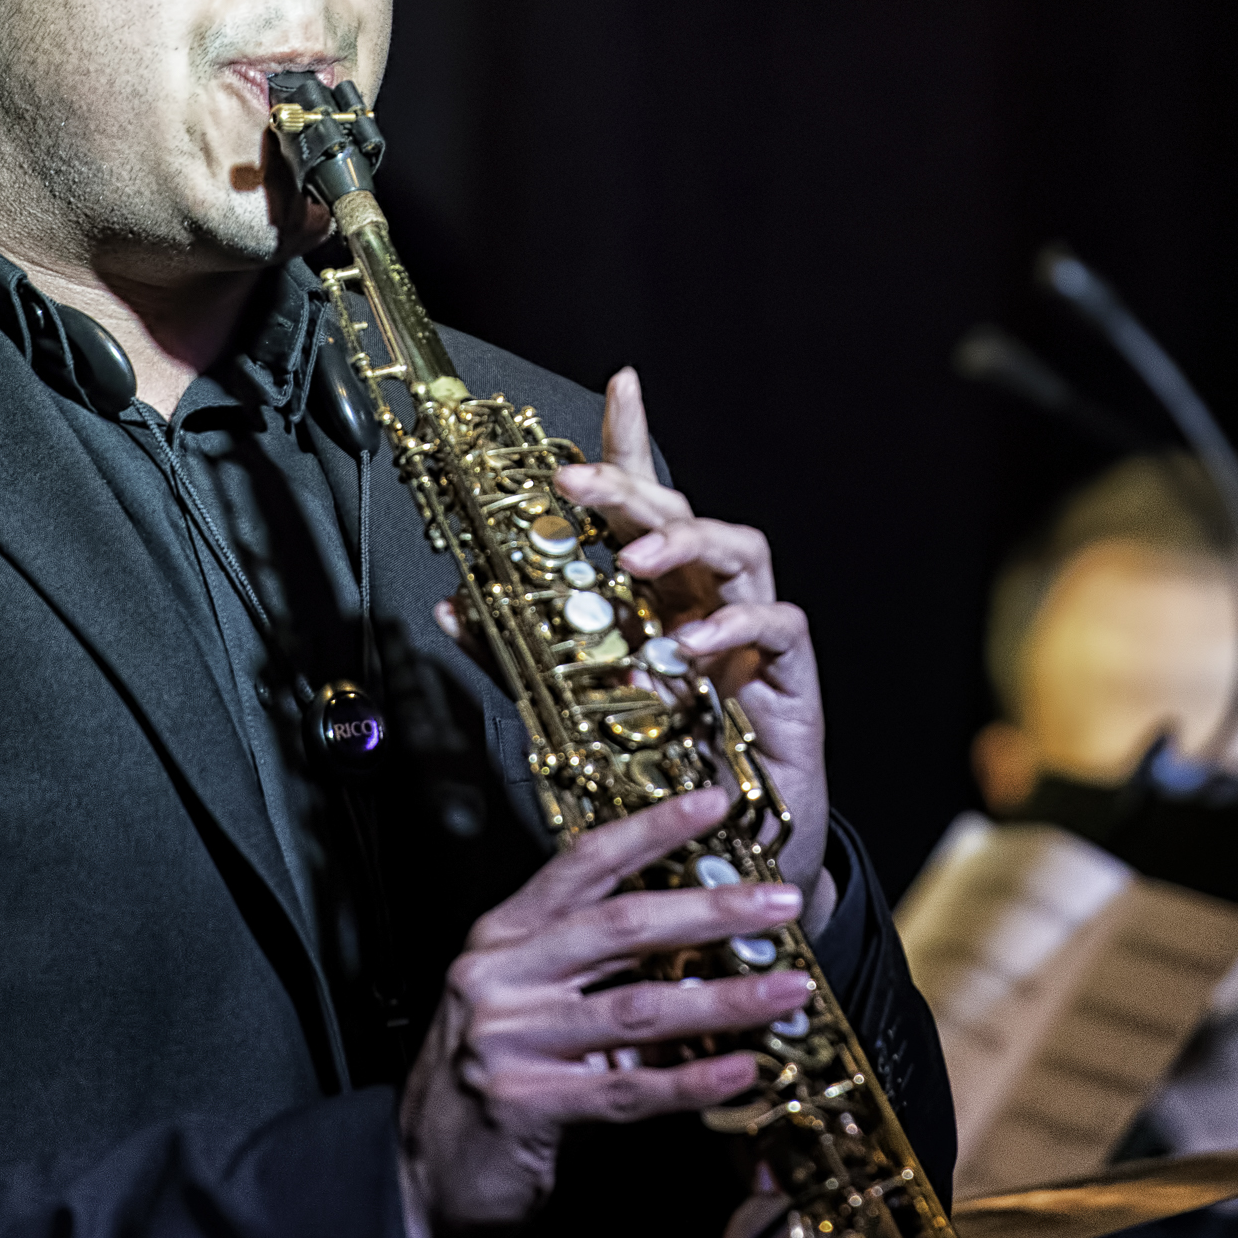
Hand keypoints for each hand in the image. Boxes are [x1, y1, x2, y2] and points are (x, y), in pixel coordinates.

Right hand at [397, 788, 813, 1237]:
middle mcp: (501, 974)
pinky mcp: (526, 1105)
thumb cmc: (491, 1078)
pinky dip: (692, 1081)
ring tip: (787, 989)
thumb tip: (700, 942)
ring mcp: (510, 1038)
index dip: (651, 829)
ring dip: (725, 999)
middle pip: (622, 925)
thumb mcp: (528, 1002)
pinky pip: (628, 1089)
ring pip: (638, 1008)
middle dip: (712, 909)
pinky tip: (741, 1070)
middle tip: (778, 901)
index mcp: (504, 935)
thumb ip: (596, 971)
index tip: (712, 801)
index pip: (584, 864)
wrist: (420, 1176)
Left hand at [550, 369, 835, 932]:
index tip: (622, 381)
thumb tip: (448, 607)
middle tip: (576, 484)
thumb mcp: (573, 707)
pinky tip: (687, 646)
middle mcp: (707, 599)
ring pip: (740, 548)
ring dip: (683, 545)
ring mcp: (754, 633)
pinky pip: (776, 625)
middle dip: (632, 486)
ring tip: (632, 563)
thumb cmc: (666, 769)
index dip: (636, 440)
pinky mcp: (789, 675)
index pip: (650, 500)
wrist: (733, 855)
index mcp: (660, 594)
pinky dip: (729, 628)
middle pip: (682, 511)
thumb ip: (516, 655)